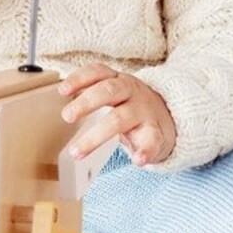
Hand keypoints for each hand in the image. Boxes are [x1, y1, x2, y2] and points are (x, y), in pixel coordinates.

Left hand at [58, 63, 175, 166]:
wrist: (170, 115)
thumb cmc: (131, 103)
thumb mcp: (114, 91)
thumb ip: (92, 92)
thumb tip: (61, 97)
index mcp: (118, 80)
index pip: (98, 72)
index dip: (80, 79)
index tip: (62, 90)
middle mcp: (132, 91)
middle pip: (108, 91)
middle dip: (85, 103)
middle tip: (66, 116)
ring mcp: (144, 111)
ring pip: (120, 119)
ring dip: (95, 136)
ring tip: (77, 152)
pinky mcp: (156, 131)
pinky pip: (152, 140)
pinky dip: (146, 151)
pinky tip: (137, 160)